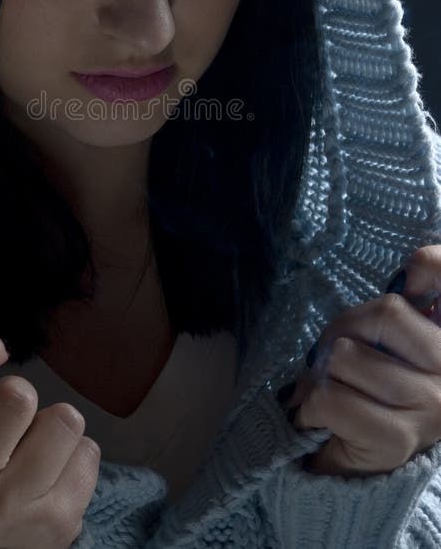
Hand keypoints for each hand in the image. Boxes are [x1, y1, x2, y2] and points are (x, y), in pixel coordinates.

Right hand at [0, 326, 100, 548]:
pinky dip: (73, 455)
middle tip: (9, 421)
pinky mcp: (53, 527)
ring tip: (31, 447)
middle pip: (18, 396)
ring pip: (64, 421)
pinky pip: (89, 452)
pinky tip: (48, 475)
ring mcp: (5, 515)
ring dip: (52, 426)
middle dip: (21, 396)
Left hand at [283, 244, 440, 476]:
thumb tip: (409, 273)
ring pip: (348, 354)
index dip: (430, 265)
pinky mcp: (396, 439)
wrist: (356, 471)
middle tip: (331, 358)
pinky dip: (309, 405)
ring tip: (327, 390)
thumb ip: (397, 310)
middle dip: (342, 331)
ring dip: (321, 373)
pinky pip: (331, 397)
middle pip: (385, 312)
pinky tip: (318, 417)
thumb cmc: (368, 393)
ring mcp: (432, 407)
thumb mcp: (386, 344)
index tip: (409, 277)